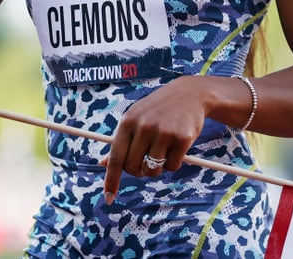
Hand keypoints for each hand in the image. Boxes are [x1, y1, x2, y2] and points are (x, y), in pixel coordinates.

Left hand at [100, 76, 206, 202]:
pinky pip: (172, 167)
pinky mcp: (182, 138)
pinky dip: (173, 163)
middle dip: (139, 171)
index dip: (111, 179)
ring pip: (153, 170)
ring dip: (157, 168)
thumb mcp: (135, 118)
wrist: (189, 94)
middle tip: (146, 160)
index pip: (115, 157)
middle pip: (133, 168)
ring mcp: (163, 132)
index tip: (108, 197)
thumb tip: (102, 164)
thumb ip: (120, 141)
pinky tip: (176, 146)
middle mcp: (144, 127)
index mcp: (128, 121)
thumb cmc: (157, 109)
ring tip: (162, 151)